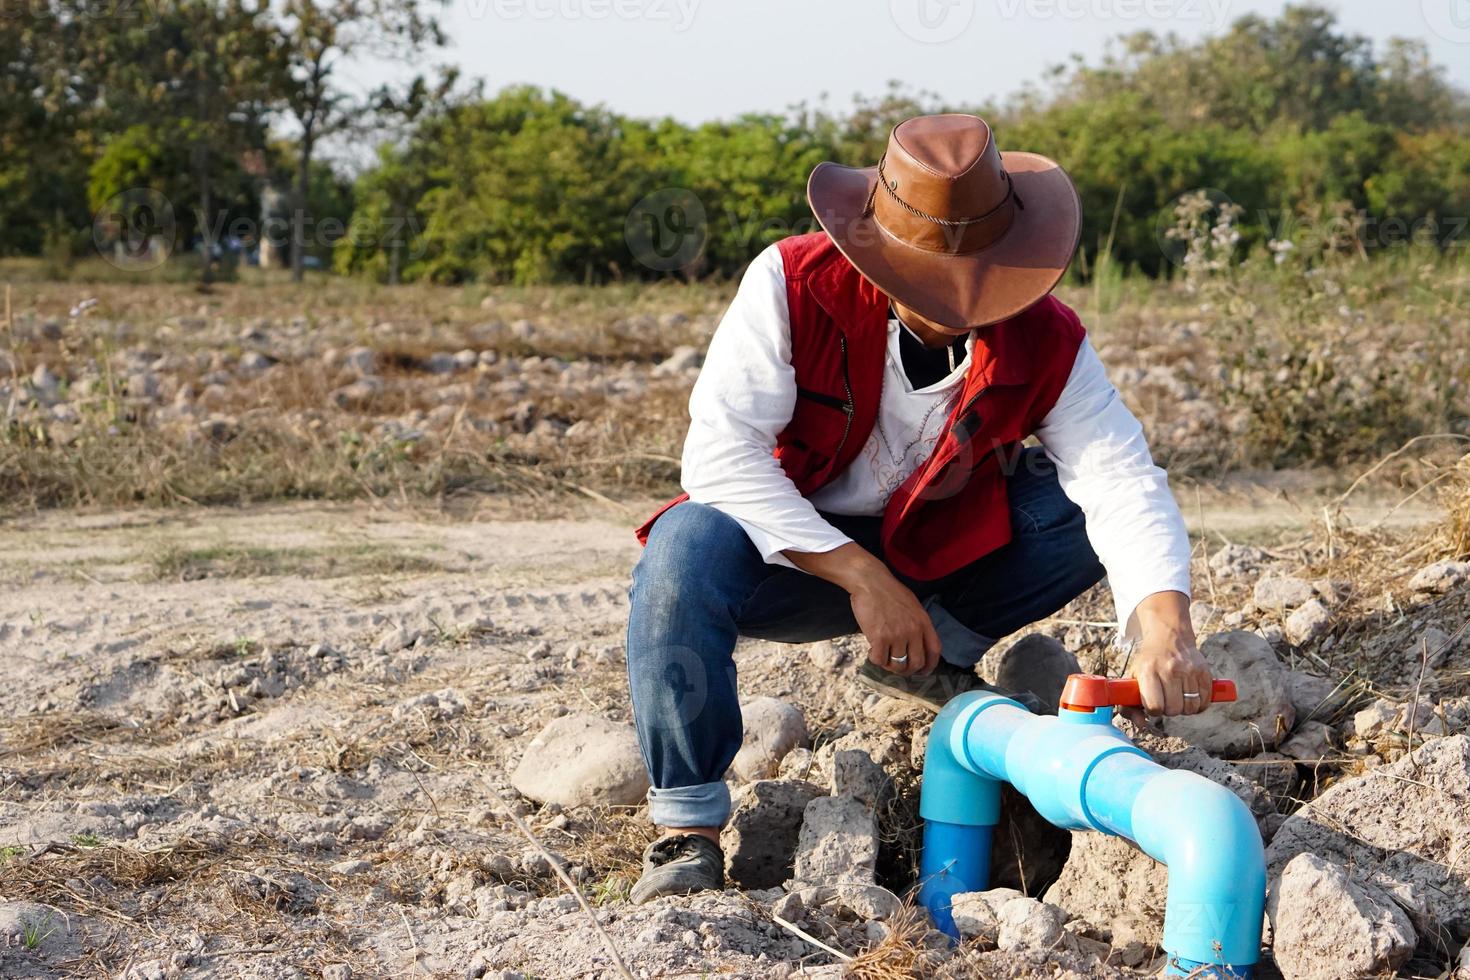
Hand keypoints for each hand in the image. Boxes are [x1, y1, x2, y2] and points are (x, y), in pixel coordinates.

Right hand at [782, 542, 940, 675]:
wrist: (870, 581)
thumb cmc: (889, 591)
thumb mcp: (912, 605)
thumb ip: (917, 624)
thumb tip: (915, 644)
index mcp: (923, 622)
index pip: (934, 651)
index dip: (929, 666)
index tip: (923, 672)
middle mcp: (913, 631)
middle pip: (916, 663)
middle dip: (907, 671)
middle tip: (898, 668)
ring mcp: (896, 635)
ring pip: (897, 664)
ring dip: (889, 666)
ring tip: (883, 657)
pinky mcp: (879, 638)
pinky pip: (879, 659)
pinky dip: (875, 659)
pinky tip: (872, 651)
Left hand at [1123, 591, 1213, 722]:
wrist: (1169, 637)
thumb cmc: (1148, 663)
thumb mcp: (1133, 678)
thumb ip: (1129, 704)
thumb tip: (1141, 725)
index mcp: (1148, 671)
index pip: (1154, 706)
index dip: (1153, 710)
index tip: (1152, 704)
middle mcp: (1170, 669)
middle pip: (1173, 709)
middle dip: (1168, 710)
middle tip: (1166, 701)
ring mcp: (1189, 670)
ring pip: (1190, 708)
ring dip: (1183, 709)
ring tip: (1177, 698)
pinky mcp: (1204, 672)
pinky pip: (1204, 702)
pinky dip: (1198, 705)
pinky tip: (1190, 697)